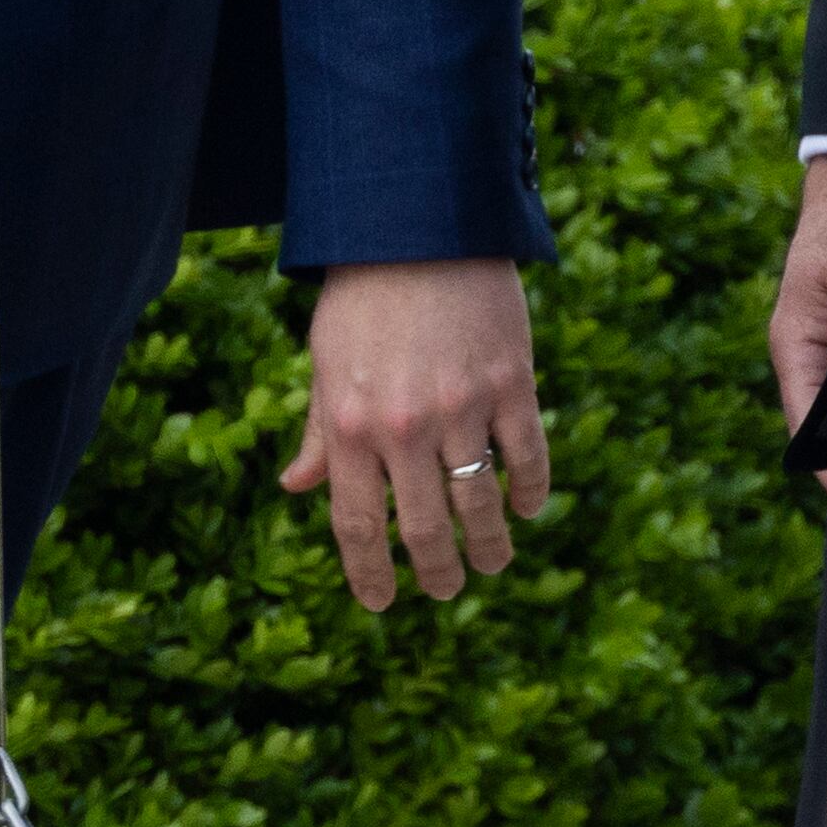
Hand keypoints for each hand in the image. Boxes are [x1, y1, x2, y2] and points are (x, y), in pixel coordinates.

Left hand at [281, 259, 551, 611]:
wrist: (418, 224)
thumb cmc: (362, 296)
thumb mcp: (326, 362)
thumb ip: (322, 432)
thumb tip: (296, 487)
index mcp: (350, 425)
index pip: (358, 524)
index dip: (369, 574)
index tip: (380, 603)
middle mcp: (404, 426)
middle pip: (425, 529)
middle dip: (437, 573)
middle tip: (447, 589)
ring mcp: (462, 407)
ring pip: (481, 504)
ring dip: (490, 546)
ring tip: (493, 562)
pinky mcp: (512, 382)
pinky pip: (527, 457)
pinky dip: (530, 492)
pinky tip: (527, 507)